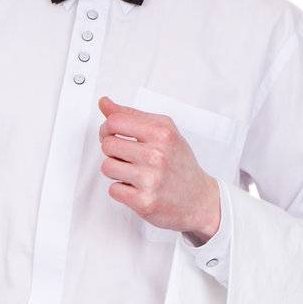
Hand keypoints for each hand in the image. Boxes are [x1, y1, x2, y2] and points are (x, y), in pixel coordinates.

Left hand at [97, 94, 220, 241]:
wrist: (198, 199)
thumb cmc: (179, 163)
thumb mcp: (164, 131)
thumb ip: (132, 116)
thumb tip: (104, 102)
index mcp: (162, 133)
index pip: (115, 121)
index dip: (107, 128)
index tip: (112, 135)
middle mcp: (157, 155)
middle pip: (108, 144)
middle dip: (113, 151)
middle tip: (128, 156)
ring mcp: (150, 179)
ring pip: (107, 167)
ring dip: (116, 170)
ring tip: (133, 172)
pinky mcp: (144, 201)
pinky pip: (113, 190)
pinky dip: (121, 189)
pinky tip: (137, 187)